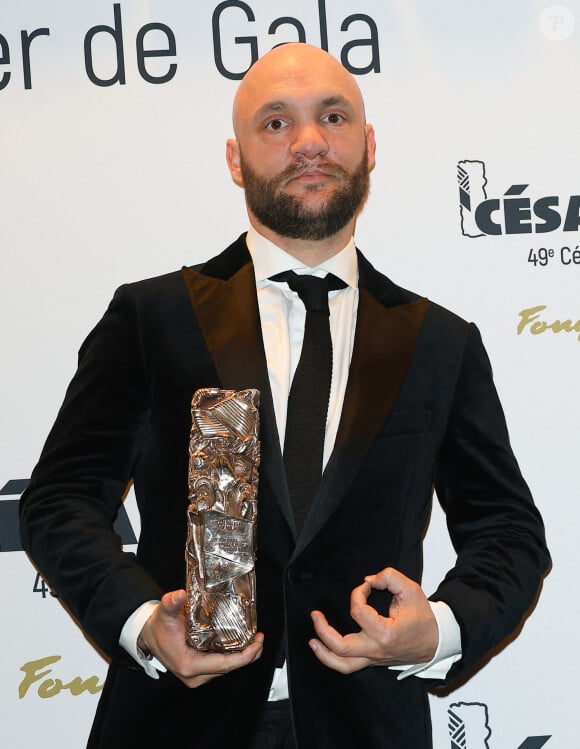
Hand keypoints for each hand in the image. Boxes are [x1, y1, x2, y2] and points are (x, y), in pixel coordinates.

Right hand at [140, 589, 263, 687]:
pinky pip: (221, 665)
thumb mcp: (164, 613)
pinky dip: (232, 655)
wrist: (148, 636)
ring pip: (226, 668)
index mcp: (188, 665)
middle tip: (260, 638)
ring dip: (242, 656)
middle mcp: (195, 675)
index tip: (256, 644)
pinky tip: (241, 643)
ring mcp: (198, 675)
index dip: (244, 656)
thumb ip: (172, 603)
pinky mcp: (200, 670)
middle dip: (248, 655)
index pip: (224, 665)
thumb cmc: (158, 628)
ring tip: (254, 639)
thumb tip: (179, 595)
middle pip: (229, 668)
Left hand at [309, 567, 437, 673]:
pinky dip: (333, 660)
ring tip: (312, 641)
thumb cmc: (423, 617)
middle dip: (324, 630)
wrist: (435, 641)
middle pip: (342, 646)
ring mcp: (374, 658)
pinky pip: (349, 666)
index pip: (358, 612)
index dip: (358, 594)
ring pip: (343, 664)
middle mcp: (377, 649)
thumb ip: (389, 577)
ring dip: (324, 653)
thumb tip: (368, 581)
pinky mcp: (372, 661)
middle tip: (315, 615)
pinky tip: (323, 649)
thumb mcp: (410, 589)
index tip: (366, 587)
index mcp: (386, 633)